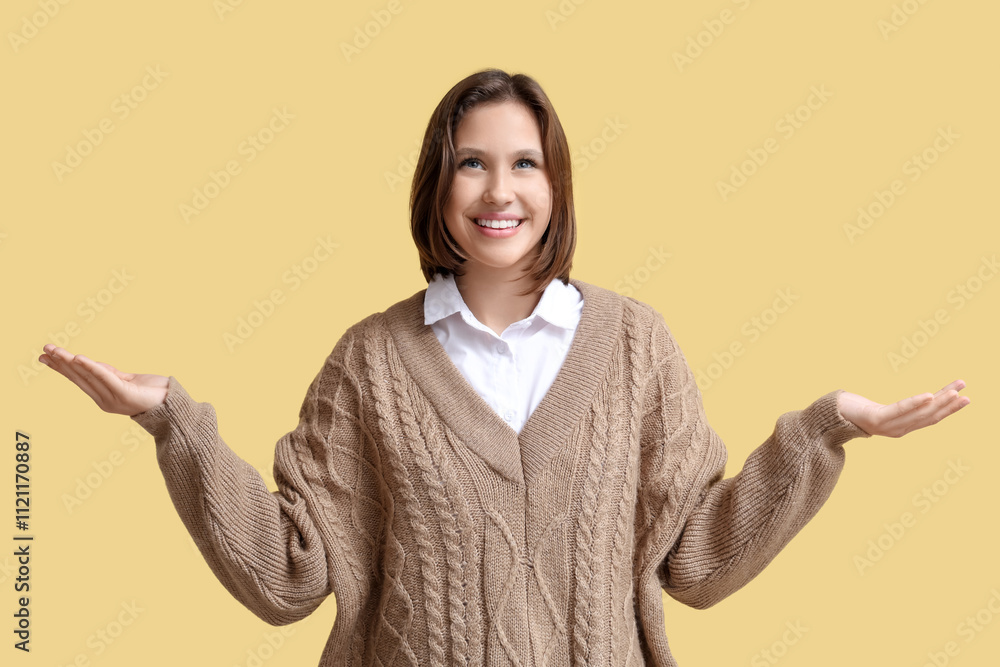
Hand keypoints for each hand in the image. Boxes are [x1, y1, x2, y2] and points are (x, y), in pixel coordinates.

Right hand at [39, 344, 168, 416]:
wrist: (174, 406)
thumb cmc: (153, 392)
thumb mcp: (127, 380)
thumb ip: (110, 374)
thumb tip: (91, 364)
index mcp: (103, 397)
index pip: (79, 379)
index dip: (61, 367)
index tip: (45, 356)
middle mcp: (105, 400)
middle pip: (79, 378)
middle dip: (61, 363)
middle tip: (44, 350)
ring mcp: (114, 399)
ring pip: (88, 376)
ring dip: (71, 362)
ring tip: (57, 351)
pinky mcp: (125, 395)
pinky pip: (106, 378)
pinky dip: (92, 367)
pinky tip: (79, 358)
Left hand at [837, 379, 969, 437]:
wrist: (828, 417)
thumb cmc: (853, 411)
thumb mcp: (879, 410)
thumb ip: (896, 409)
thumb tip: (914, 400)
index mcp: (901, 428)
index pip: (930, 418)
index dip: (949, 409)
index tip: (964, 396)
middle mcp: (897, 430)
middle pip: (929, 416)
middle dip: (949, 404)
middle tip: (966, 392)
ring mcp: (887, 427)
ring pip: (918, 414)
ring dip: (939, 402)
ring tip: (954, 391)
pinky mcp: (875, 420)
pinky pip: (899, 410)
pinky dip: (915, 403)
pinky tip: (929, 395)